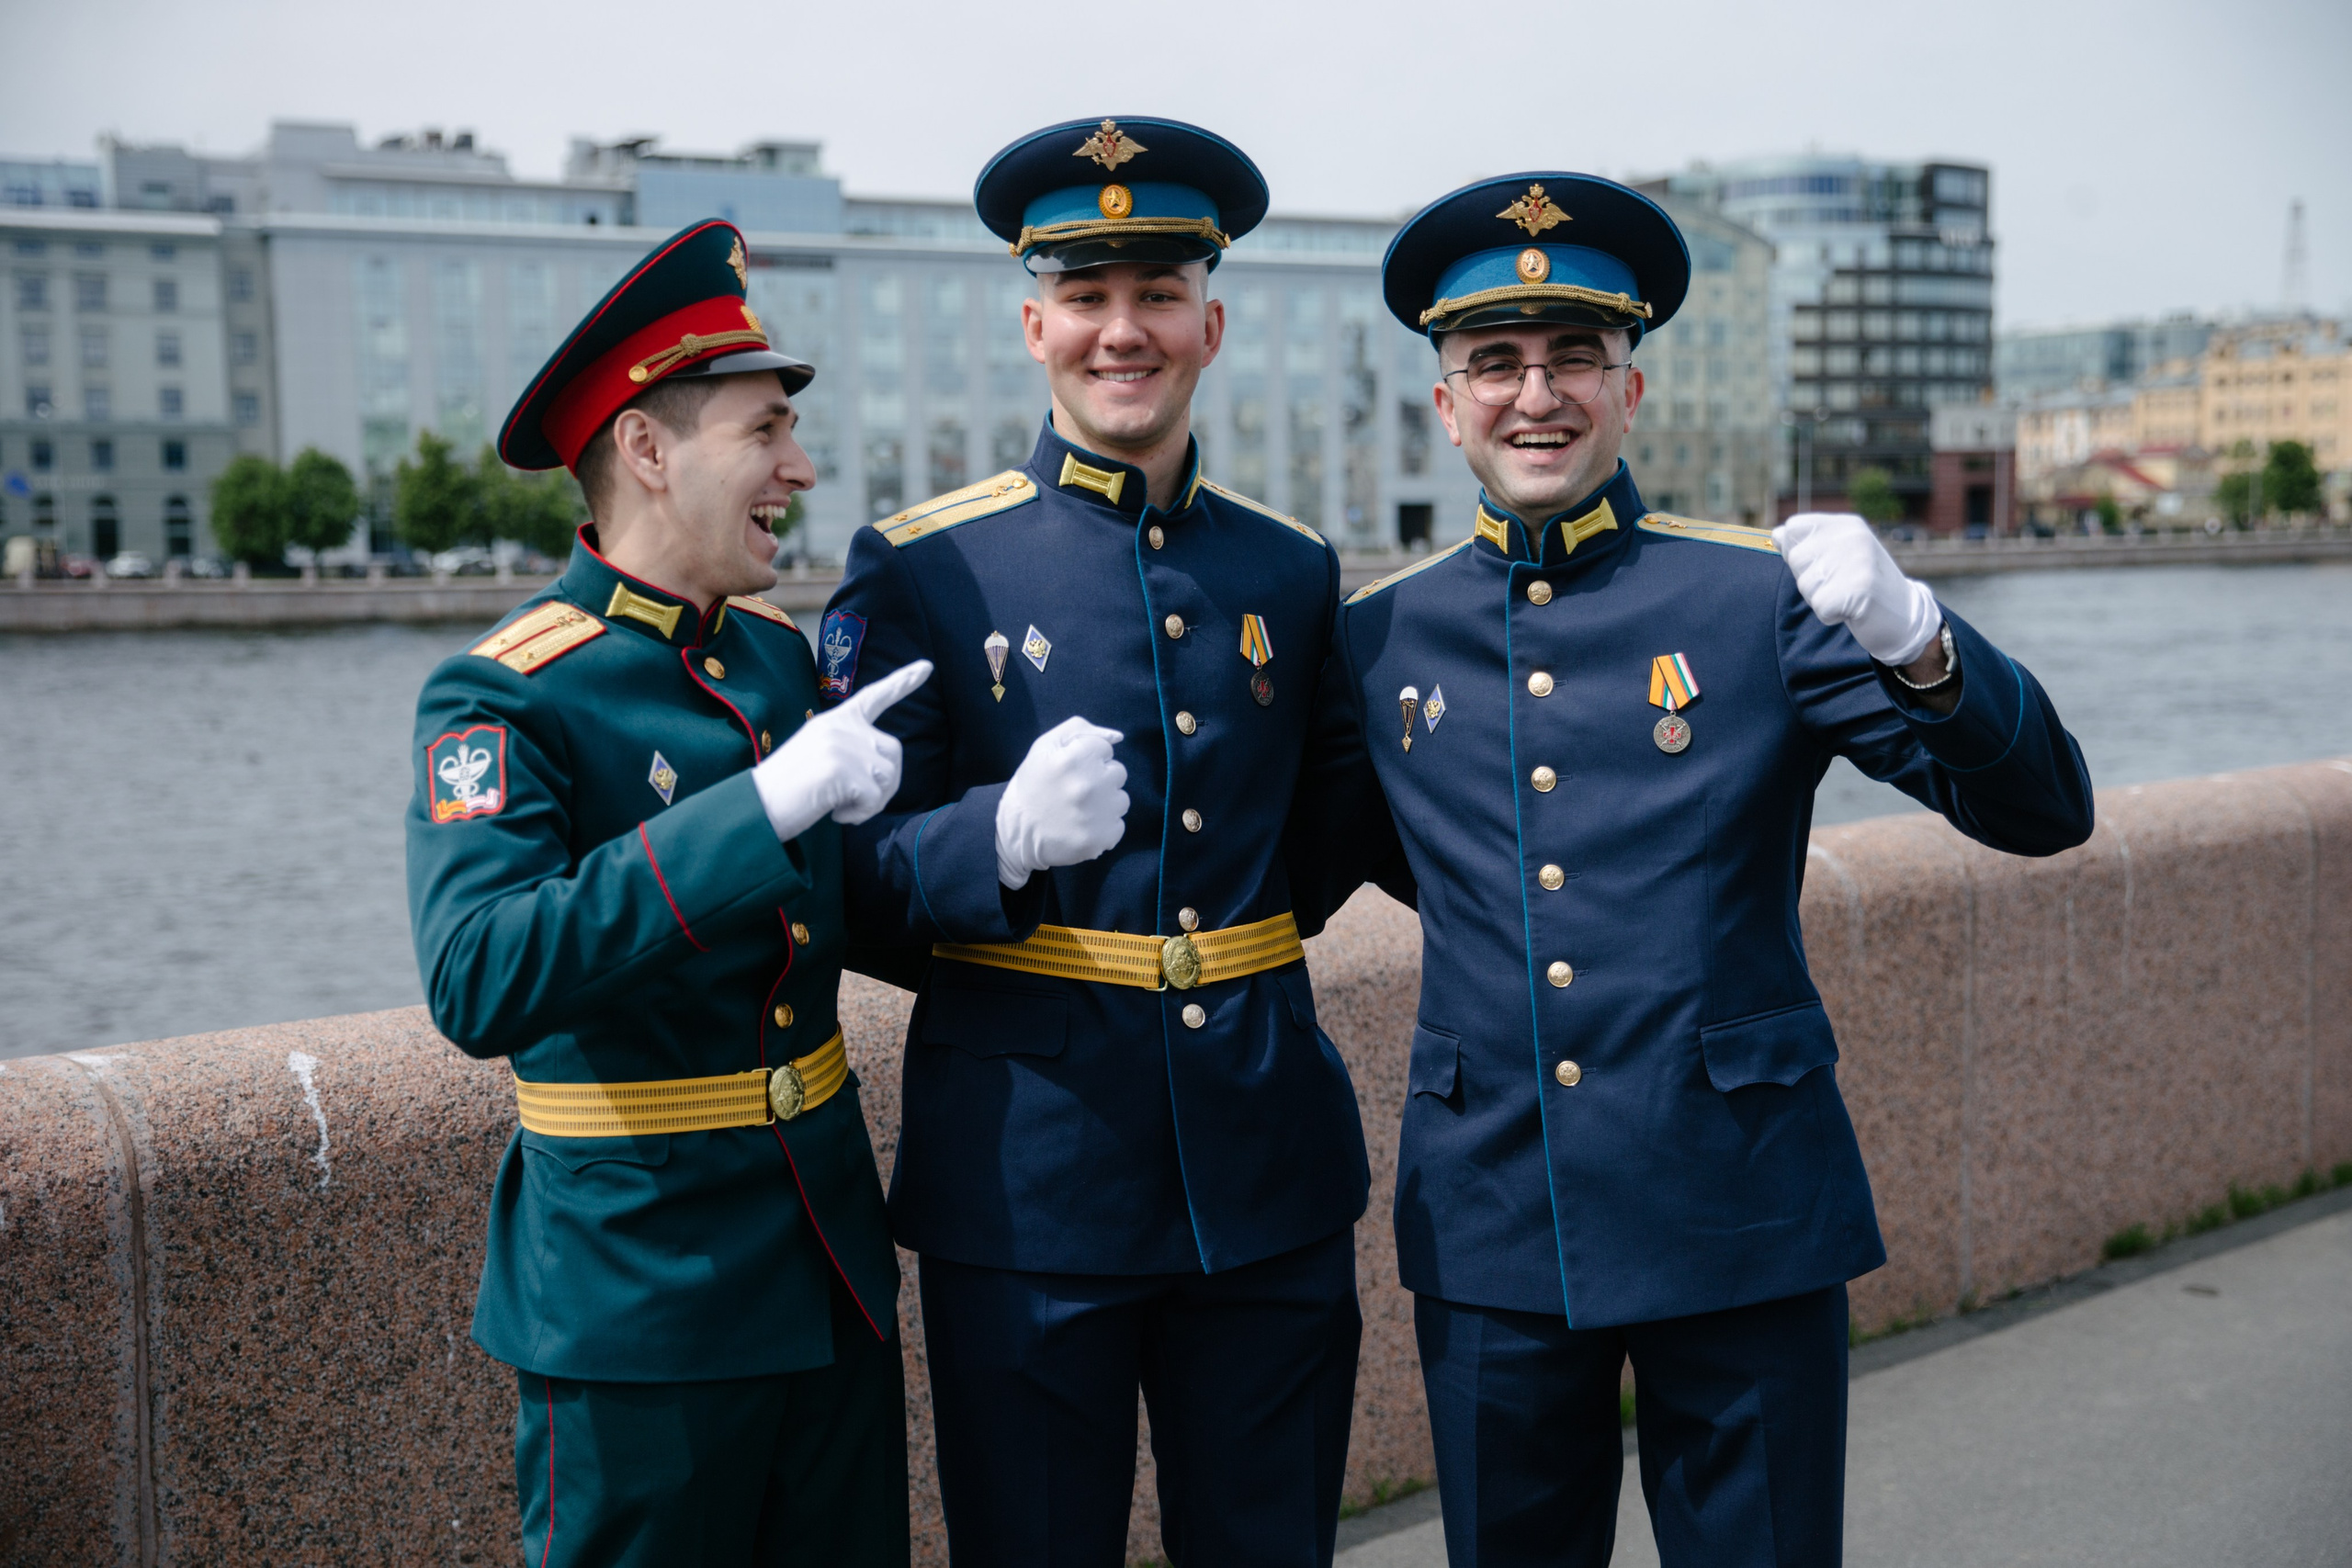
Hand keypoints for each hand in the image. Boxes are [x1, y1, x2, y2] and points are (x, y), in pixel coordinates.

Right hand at [751, 660, 931, 841]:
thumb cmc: (789, 788)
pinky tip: (835, 813)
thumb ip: (852, 748)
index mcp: (836, 720)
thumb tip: (886, 767)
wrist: (757, 806)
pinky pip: (874, 798)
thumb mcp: (821, 754)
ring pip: (888, 776)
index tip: (927, 667)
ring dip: (872, 802)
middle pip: (893, 752)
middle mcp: (842, 727)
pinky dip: (861, 814)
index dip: (903, 682)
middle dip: (886, 783)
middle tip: (858, 801)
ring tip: (840, 806)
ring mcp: (842, 745)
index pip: (874, 696)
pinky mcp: (842, 768)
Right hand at [995, 717, 1129, 888]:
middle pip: (1118, 772)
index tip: (1072, 771)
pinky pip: (1118, 825)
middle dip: (1101, 778)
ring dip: (1106, 803)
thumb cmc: (1032, 785)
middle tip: (1077, 790)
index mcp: (1073, 759)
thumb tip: (1118, 736)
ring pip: (1121, 799)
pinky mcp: (1103, 838)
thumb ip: (1079, 730)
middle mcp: (1090, 785)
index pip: (1104, 748)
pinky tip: (1084, 826)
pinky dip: (1104, 827)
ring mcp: (1098, 814)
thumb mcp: (1044, 747)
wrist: (1018, 833)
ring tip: (1081, 809)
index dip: (1088, 758)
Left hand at [1772, 513, 1941, 666]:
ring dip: (1820, 599)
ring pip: (1805, 584)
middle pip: (1796, 559)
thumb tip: (1777, 534)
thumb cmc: (1862, 586)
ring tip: (1847, 596)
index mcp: (1846, 525)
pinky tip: (1852, 610)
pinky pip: (1819, 606)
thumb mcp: (1836, 557)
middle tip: (1840, 585)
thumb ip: (1807, 545)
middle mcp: (1853, 537)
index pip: (1793, 528)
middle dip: (1810, 580)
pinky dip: (1830, 615)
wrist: (1904, 616)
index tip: (1822, 564)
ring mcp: (1859, 561)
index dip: (1797, 552)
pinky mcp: (1860, 589)